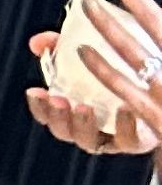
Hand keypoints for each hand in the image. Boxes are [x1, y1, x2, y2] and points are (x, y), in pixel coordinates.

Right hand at [27, 0, 161, 161]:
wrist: (158, 78)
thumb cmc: (122, 67)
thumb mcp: (90, 52)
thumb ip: (61, 46)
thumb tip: (37, 42)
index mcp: (75, 109)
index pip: (49, 115)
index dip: (39, 106)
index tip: (35, 90)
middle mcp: (92, 128)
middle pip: (65, 132)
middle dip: (57, 117)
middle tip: (57, 100)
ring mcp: (114, 137)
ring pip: (90, 141)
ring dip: (83, 125)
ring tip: (83, 106)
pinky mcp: (140, 139)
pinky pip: (129, 141)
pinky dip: (124, 126)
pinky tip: (124, 108)